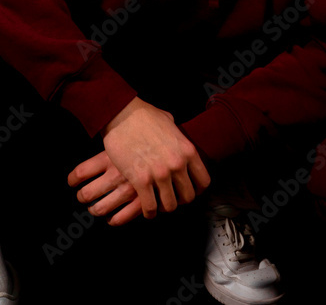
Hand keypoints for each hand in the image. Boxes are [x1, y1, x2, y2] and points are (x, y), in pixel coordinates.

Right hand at [67, 97, 209, 225]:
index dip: (196, 189)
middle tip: (170, 197)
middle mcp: (177, 164)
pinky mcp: (141, 180)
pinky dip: (149, 211)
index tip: (187, 190)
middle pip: (188, 197)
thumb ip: (177, 135)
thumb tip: (177, 137)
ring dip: (163, 206)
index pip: (203, 182)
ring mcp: (160, 174)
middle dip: (179, 199)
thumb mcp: (169, 121)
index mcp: (187, 151)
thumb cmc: (143, 115)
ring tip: (157, 203)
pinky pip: (150, 207)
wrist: (121, 114)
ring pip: (170, 205)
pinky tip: (146, 208)